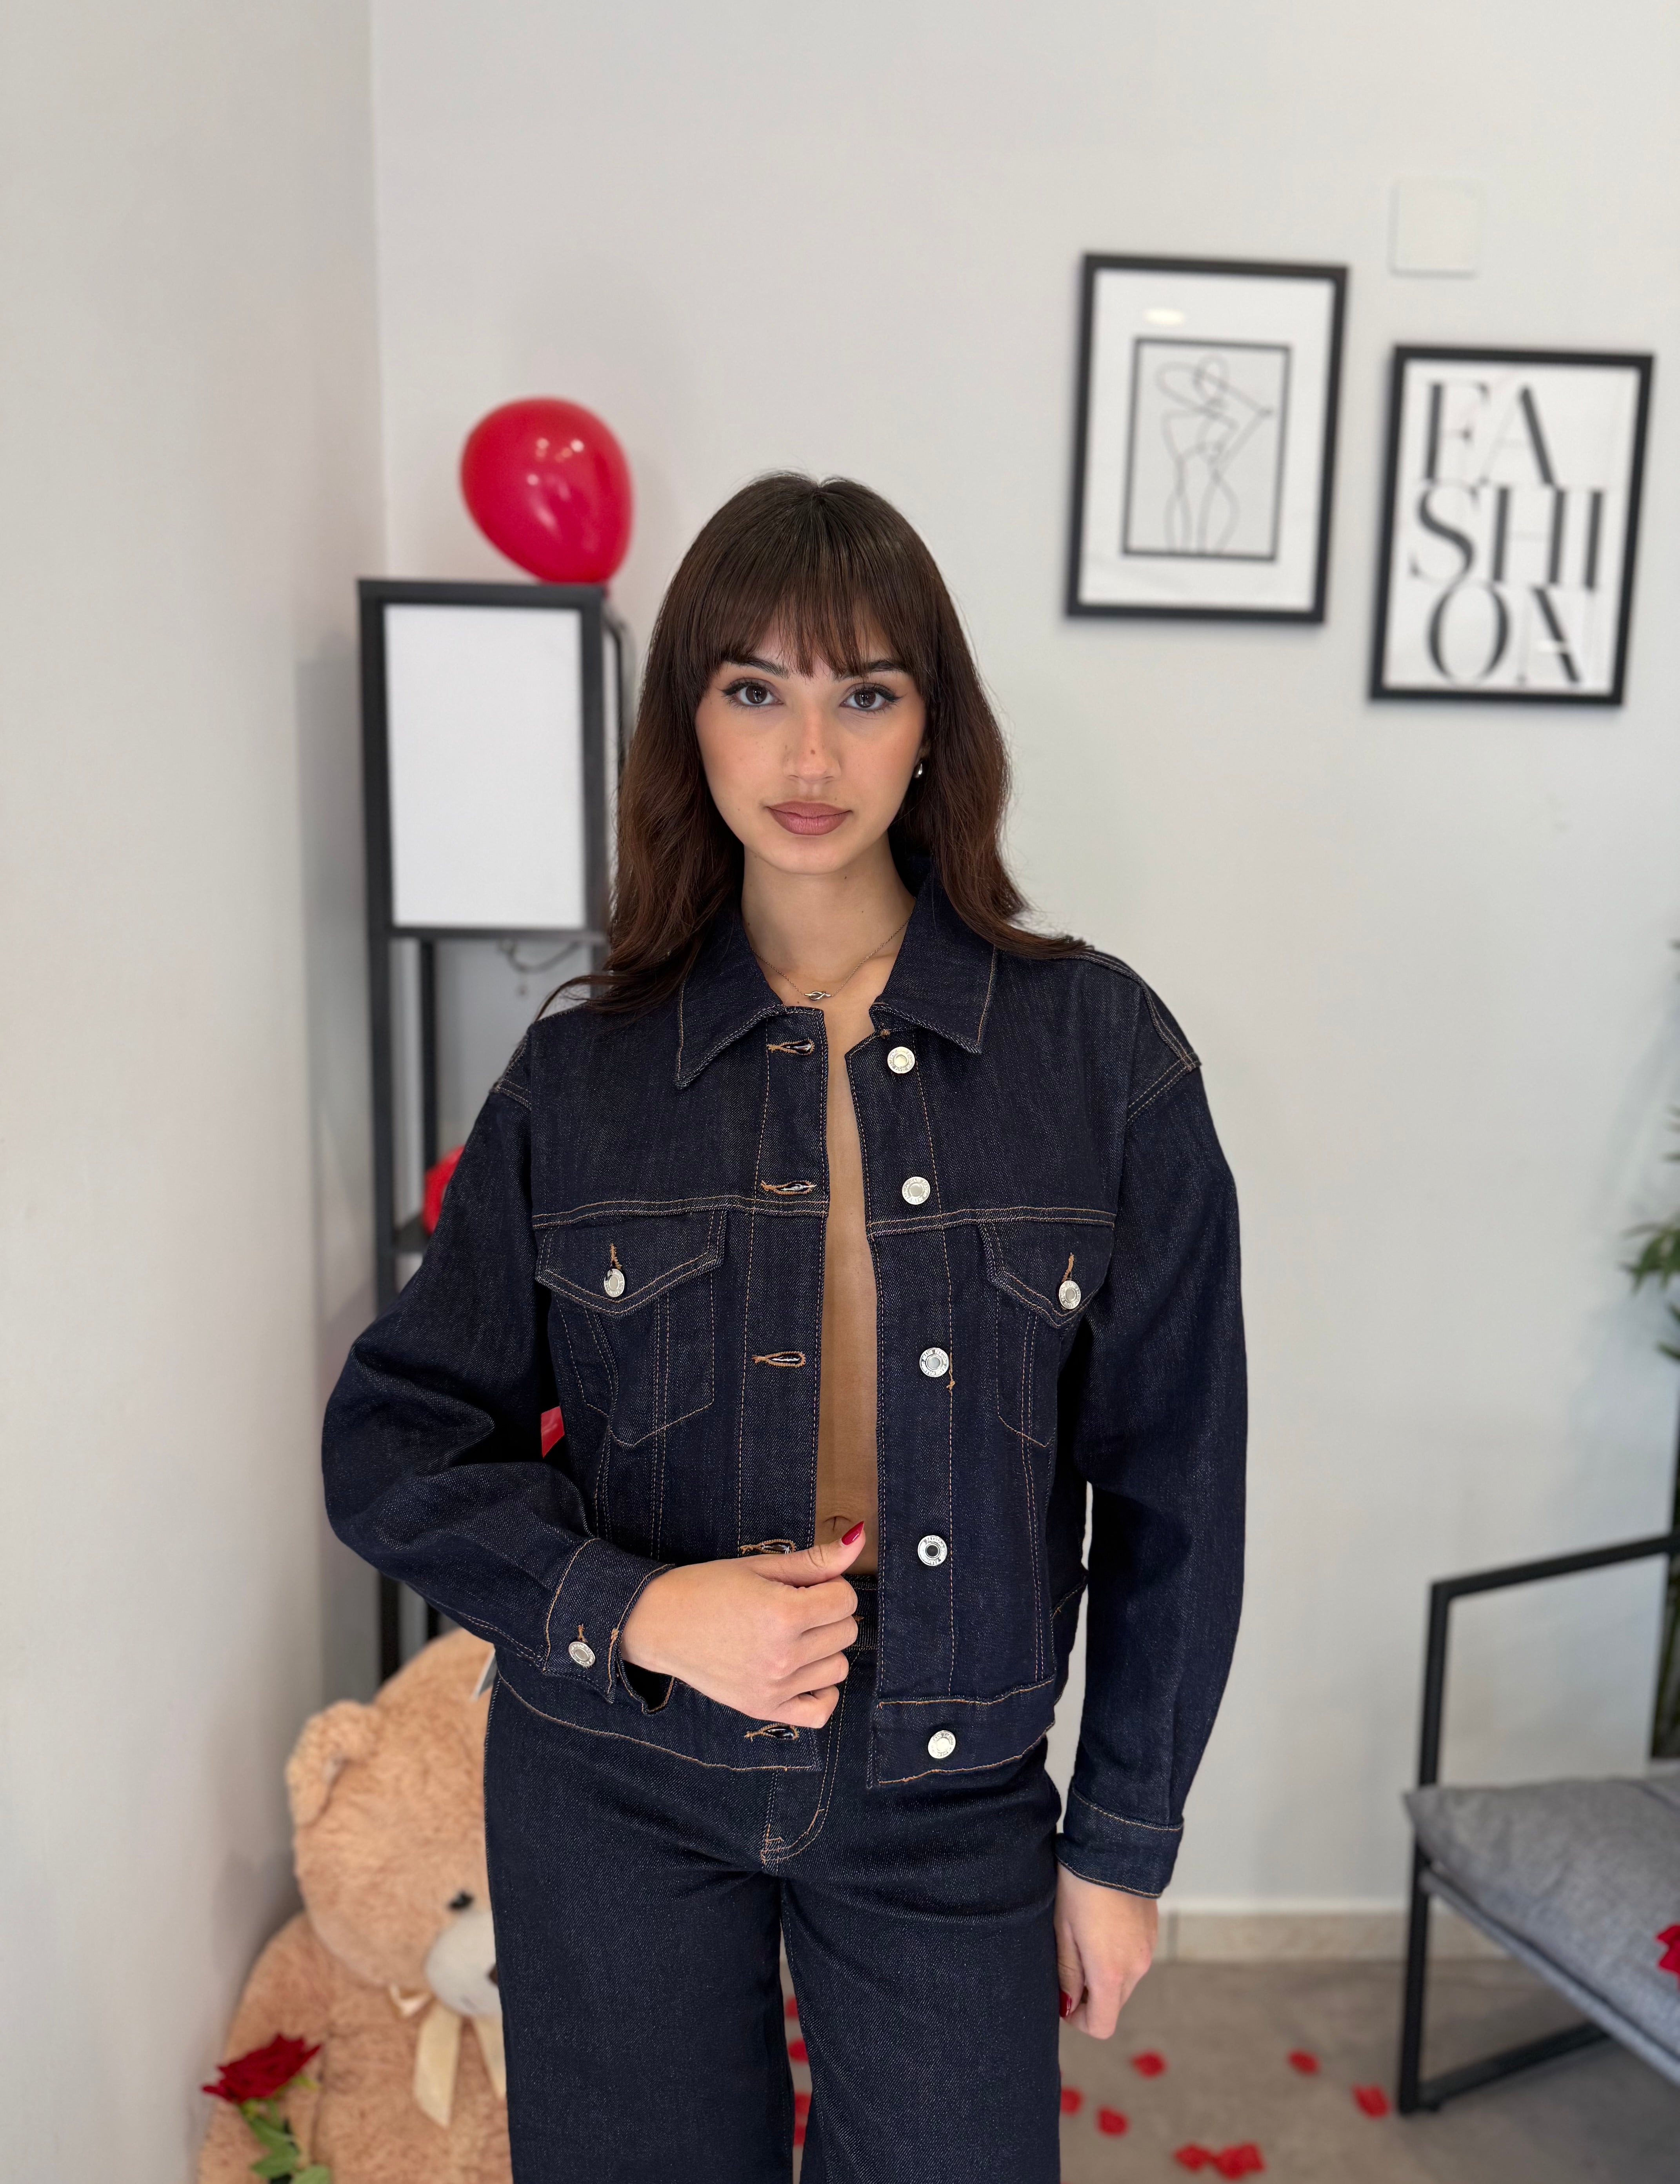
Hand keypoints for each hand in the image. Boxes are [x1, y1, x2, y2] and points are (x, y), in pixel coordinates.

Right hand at [618, 1526, 864, 1725]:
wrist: (659, 1624)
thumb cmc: (707, 1587)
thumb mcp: (760, 1566)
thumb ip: (815, 1559)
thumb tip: (859, 1538)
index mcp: (782, 1614)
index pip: (845, 1599)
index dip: (831, 1585)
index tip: (806, 1584)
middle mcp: (781, 1656)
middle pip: (845, 1632)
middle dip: (829, 1613)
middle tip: (795, 1605)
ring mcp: (773, 1687)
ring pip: (838, 1668)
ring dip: (825, 1648)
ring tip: (793, 1634)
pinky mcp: (763, 1709)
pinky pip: (819, 1712)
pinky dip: (821, 1691)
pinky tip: (803, 1671)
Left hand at [1054, 1864, 1157, 2037]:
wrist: (1115, 1844)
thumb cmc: (1080, 1885)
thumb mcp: (1062, 1929)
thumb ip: (1067, 1973)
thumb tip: (1068, 2006)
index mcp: (1111, 1971)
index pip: (1102, 2024)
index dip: (1079, 2020)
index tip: (1063, 1998)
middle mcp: (1136, 1966)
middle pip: (1113, 2002)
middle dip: (1090, 1994)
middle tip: (1068, 1961)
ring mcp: (1147, 1949)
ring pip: (1124, 1981)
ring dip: (1104, 1972)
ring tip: (1082, 1936)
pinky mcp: (1151, 1933)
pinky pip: (1133, 1958)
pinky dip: (1117, 1955)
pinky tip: (1101, 1925)